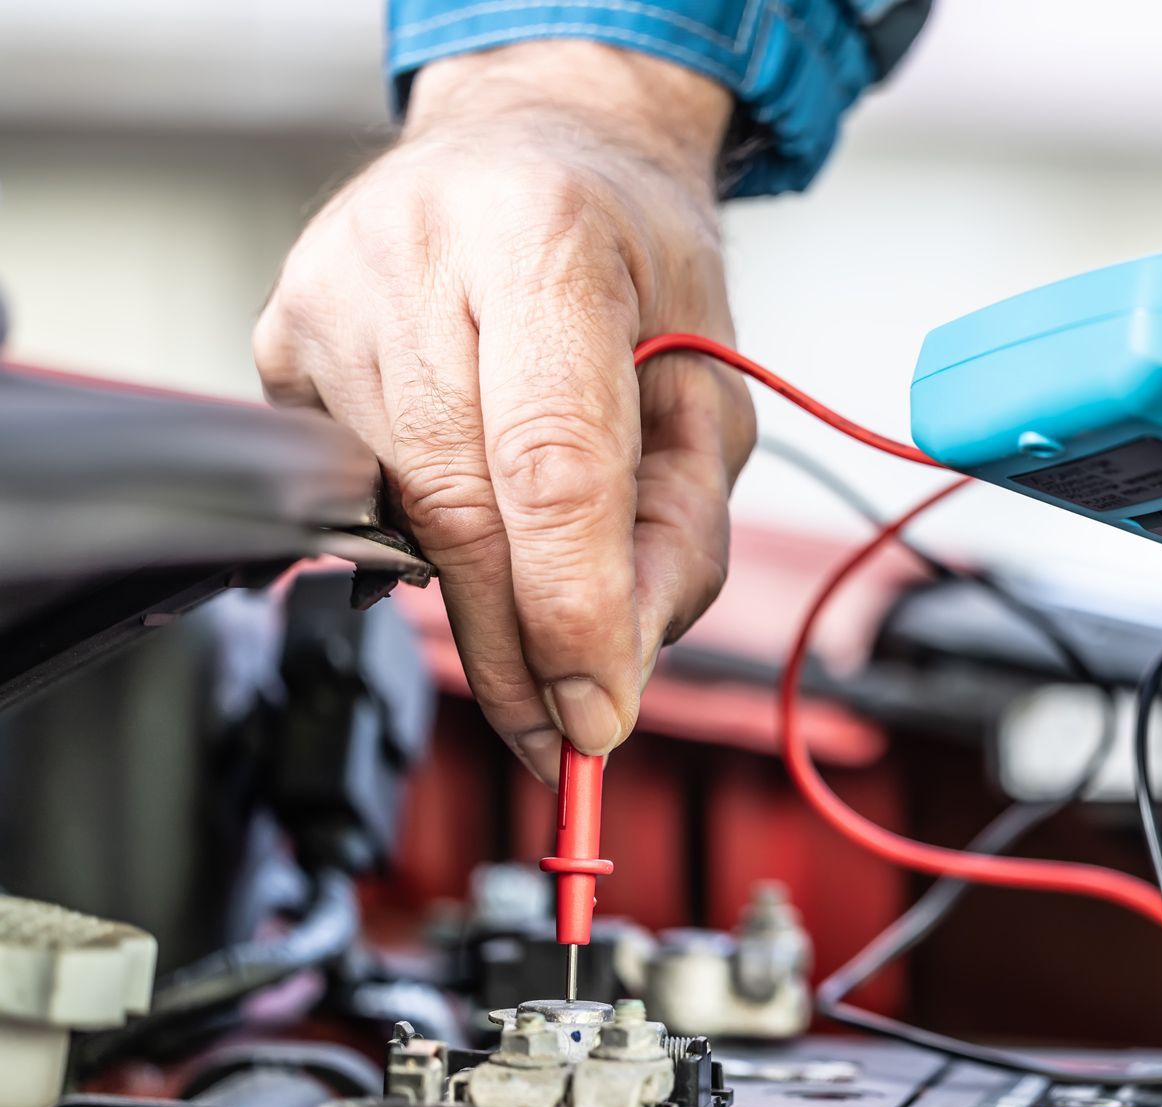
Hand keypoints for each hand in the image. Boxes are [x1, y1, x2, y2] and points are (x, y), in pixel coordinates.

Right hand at [255, 41, 752, 785]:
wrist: (538, 150)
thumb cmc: (634, 260)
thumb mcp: (711, 386)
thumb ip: (682, 530)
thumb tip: (615, 672)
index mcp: (545, 240)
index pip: (551, 463)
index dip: (572, 610)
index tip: (596, 713)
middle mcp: (414, 257)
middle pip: (459, 509)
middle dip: (519, 647)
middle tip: (565, 731)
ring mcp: (328, 298)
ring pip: (403, 518)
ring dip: (482, 600)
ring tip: (548, 607)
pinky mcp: (279, 343)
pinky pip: (360, 496)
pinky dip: (433, 543)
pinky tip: (483, 518)